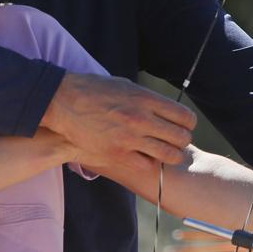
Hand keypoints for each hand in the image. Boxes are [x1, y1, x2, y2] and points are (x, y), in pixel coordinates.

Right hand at [41, 72, 195, 171]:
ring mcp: (129, 138)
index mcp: (145, 99)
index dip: (188, 123)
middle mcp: (141, 119)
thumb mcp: (125, 86)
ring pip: (168, 155)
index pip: (184, 116)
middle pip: (180, 137)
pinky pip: (146, 165)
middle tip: (176, 141)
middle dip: (182, 140)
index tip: (184, 126)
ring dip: (171, 156)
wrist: (64, 102)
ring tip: (167, 154)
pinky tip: (145, 158)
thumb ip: (146, 99)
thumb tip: (164, 107)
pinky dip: (149, 163)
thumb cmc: (93, 90)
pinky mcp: (117, 154)